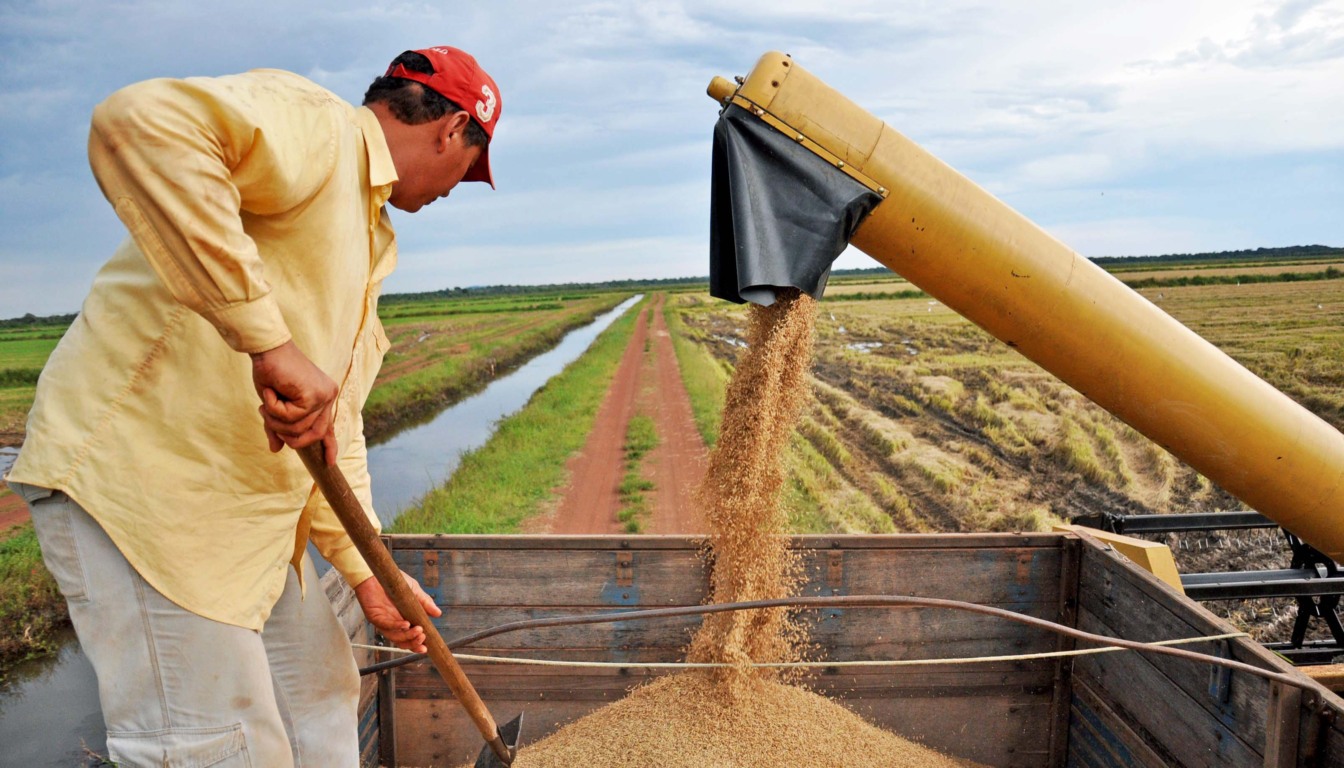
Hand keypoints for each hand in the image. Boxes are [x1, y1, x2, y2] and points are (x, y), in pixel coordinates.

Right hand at [250, 340, 338, 464]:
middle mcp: (328, 396)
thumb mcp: (274, 405)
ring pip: (299, 428)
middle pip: (314, 434)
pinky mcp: (313, 395)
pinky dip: (274, 408)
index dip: (329, 446)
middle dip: (289, 435)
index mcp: (323, 397)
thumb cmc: (270, 373)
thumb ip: (279, 426)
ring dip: (276, 420)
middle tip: (269, 421)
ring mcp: (323, 396)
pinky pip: (291, 418)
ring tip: (267, 402)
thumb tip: (276, 449)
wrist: (267, 351)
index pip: (329, 427)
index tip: (329, 462)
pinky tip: (271, 392)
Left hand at [353, 572, 443, 652]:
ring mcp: (383, 621)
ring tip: (418, 632)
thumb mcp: (414, 591)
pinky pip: (386, 625)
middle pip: (402, 641)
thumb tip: (438, 613)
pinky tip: (406, 624)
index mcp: (403, 619)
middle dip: (413, 643)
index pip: (409, 637)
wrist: (379, 572)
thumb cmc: (395, 581)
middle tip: (423, 638)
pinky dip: (396, 626)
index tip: (427, 647)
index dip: (417, 644)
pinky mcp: (374, 616)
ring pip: (394, 636)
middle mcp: (393, 623)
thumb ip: (425, 602)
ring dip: (407, 637)